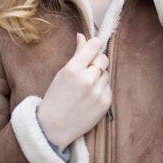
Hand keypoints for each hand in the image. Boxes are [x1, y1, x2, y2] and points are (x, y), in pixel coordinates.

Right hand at [37, 33, 110, 150]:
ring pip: (106, 73)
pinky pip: (108, 87)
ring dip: (99, 77)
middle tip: (87, 71)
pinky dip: (101, 89)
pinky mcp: (105, 103)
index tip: (94, 46)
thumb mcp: (62, 73)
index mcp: (73, 69)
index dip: (95, 44)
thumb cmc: (55, 98)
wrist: (53, 127)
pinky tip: (89, 97)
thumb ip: (77, 54)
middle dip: (97, 62)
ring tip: (86, 87)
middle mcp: (87, 79)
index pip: (94, 46)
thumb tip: (83, 35)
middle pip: (104, 59)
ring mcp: (98, 92)